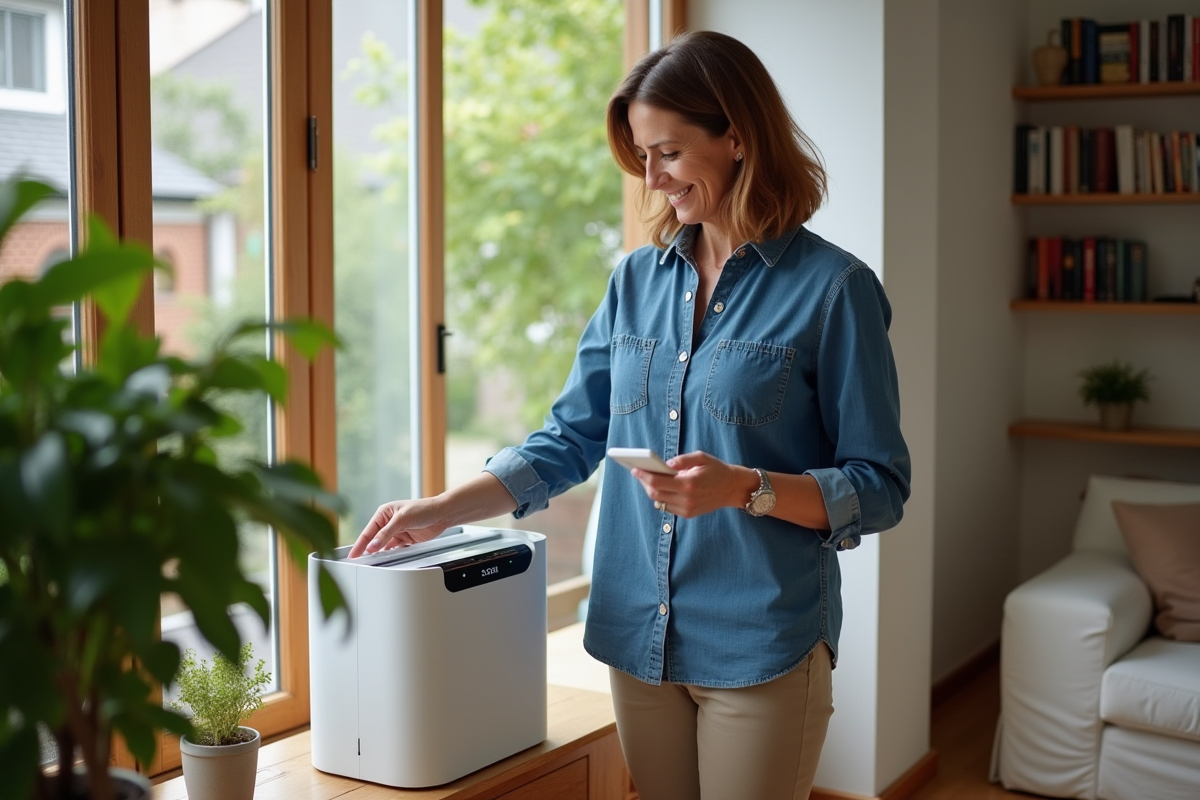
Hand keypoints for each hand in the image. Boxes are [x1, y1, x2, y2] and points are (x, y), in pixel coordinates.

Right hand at [348, 498, 448, 557]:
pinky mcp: (405, 540)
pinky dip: (390, 555)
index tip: (353, 555)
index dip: (360, 544)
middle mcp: (388, 522)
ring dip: (378, 554)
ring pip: (383, 546)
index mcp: (384, 513)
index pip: (368, 531)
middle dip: (367, 550)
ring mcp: (397, 532)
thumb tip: (373, 545)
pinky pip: (394, 549)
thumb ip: (386, 533)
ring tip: (370, 564)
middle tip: (358, 562)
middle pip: (374, 540)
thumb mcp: (402, 519)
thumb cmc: (423, 509)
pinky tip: (385, 561)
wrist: (442, 514)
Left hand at [629, 450, 755, 517]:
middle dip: (644, 482)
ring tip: (647, 479)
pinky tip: (660, 487)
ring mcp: (687, 509)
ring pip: (659, 501)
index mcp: (689, 483)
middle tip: (639, 472)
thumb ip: (681, 460)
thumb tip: (664, 464)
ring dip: (651, 490)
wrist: (732, 488)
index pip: (658, 482)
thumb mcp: (701, 457)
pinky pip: (667, 506)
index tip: (635, 468)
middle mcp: (687, 499)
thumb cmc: (716, 469)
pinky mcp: (688, 514)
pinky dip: (661, 497)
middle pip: (655, 493)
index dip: (643, 476)